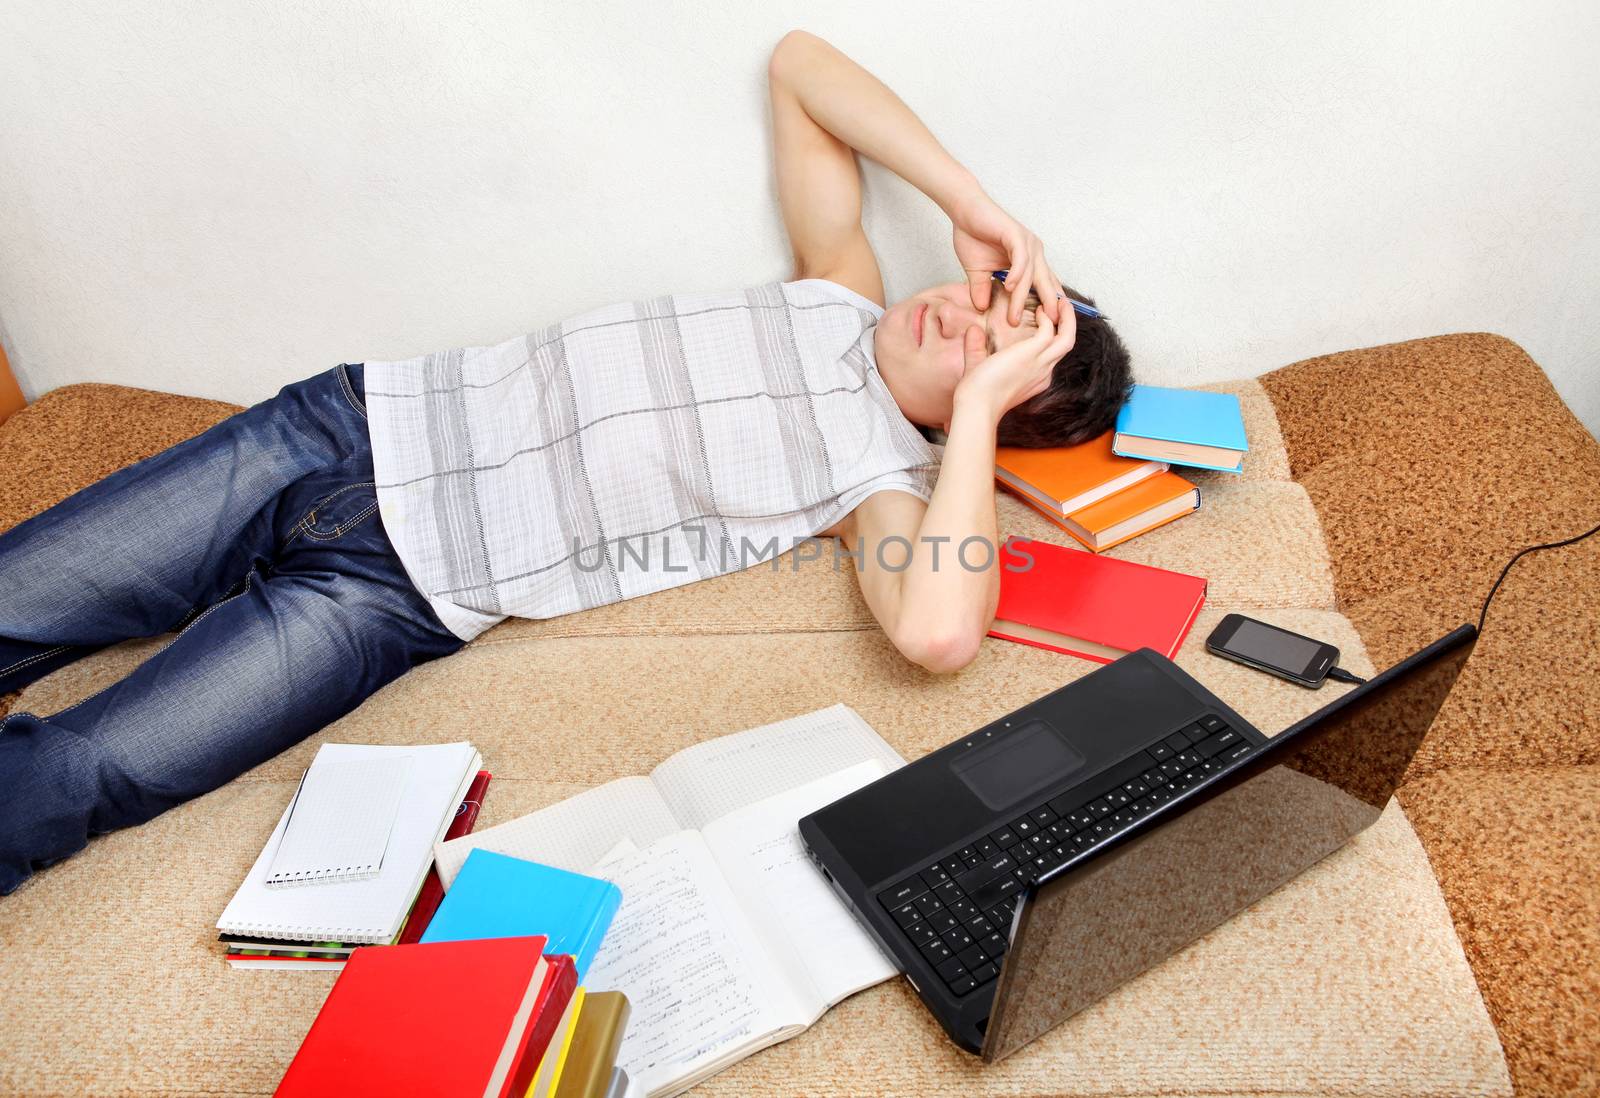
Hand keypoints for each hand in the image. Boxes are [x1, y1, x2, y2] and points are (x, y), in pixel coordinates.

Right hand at [950, 191, 1066, 325]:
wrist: (964, 210)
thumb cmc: (972, 235)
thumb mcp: (978, 272)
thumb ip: (982, 289)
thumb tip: (981, 308)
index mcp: (1029, 260)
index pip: (1044, 285)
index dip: (1047, 304)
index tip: (1047, 327)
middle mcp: (1033, 252)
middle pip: (1045, 283)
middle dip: (1048, 306)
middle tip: (1048, 328)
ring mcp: (1027, 243)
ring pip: (1030, 276)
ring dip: (1021, 298)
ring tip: (1013, 317)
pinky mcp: (1016, 235)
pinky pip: (1021, 259)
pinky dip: (1017, 274)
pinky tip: (1009, 287)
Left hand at [953, 300, 1076, 420]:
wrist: (976, 406)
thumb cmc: (975, 395)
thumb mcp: (977, 366)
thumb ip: (976, 348)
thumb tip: (973, 330)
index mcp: (1034, 378)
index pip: (1051, 355)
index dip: (1052, 335)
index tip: (1044, 319)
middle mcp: (1043, 372)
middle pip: (1066, 344)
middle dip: (1067, 322)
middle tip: (1061, 303)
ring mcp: (1040, 364)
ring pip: (1067, 337)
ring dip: (1067, 317)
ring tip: (1060, 299)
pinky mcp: (1032, 354)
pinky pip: (1050, 331)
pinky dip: (1047, 318)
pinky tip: (1038, 309)